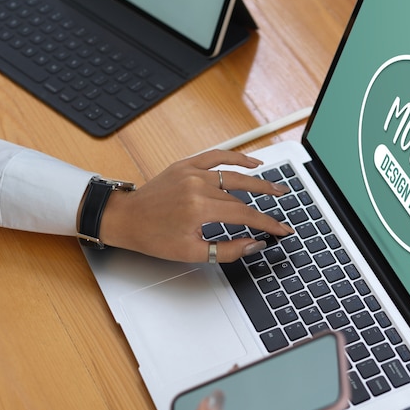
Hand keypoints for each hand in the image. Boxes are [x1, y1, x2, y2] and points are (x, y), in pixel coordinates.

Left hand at [98, 149, 293, 261]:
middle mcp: (197, 186)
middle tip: (285, 206)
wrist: (125, 218)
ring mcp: (191, 172)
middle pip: (242, 194)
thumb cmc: (152, 237)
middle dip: (267, 202)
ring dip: (258, 180)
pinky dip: (236, 158)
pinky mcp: (186, 165)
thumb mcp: (191, 252)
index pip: (244, 214)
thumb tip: (254, 244)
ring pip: (233, 174)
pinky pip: (216, 157)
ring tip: (276, 187)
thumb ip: (227, 250)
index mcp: (198, 208)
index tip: (281, 230)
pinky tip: (253, 162)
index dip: (267, 223)